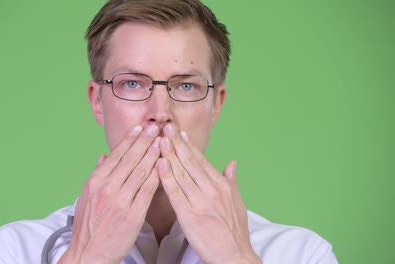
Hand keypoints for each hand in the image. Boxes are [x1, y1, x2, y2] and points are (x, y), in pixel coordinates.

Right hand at [59, 125, 160, 263]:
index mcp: (95, 181)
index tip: (141, 127)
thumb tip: (103, 155)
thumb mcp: (86, 196)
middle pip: (130, 159)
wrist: (89, 253)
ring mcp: (120, 201)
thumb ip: (97, 174)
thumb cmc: (88, 226)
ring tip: (163, 141)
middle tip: (156, 127)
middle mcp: (107, 188)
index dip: (130, 139)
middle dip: (145, 141)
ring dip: (154, 154)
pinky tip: (165, 165)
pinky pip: (148, 190)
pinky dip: (157, 176)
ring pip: (141, 171)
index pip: (116, 155)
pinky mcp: (132, 214)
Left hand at [157, 124, 261, 263]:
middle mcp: (212, 190)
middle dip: (176, 143)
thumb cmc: (235, 232)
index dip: (188, 145)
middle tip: (165, 126)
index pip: (201, 160)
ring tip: (159, 139)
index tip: (178, 131)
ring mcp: (201, 202)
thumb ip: (232, 181)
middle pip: (190, 162)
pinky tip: (158, 164)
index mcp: (221, 185)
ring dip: (169, 154)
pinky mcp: (190, 215)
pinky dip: (166, 177)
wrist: (234, 257)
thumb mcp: (237, 202)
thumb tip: (232, 163)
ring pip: (182, 173)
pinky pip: (175, 193)